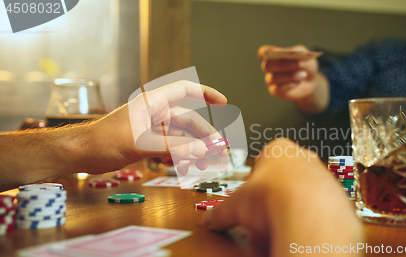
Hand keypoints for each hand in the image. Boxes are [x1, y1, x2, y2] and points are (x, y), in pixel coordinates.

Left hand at [86, 80, 227, 175]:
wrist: (80, 154)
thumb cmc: (103, 141)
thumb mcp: (141, 144)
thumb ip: (174, 147)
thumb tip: (203, 151)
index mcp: (153, 102)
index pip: (185, 90)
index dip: (206, 93)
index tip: (223, 103)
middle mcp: (155, 112)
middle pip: (189, 120)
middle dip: (205, 135)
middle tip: (219, 151)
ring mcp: (152, 128)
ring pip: (182, 136)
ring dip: (194, 149)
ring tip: (206, 164)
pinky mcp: (148, 141)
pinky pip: (172, 146)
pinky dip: (181, 155)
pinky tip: (188, 166)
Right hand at [203, 139, 362, 256]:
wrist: (309, 214)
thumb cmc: (275, 197)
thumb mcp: (237, 204)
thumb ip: (222, 211)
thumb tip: (211, 220)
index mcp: (279, 148)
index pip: (263, 159)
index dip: (255, 179)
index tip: (250, 194)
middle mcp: (305, 157)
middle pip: (285, 175)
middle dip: (274, 193)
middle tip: (262, 213)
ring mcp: (323, 175)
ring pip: (304, 191)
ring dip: (292, 206)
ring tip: (280, 223)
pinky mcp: (337, 196)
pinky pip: (320, 207)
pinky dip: (309, 217)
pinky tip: (298, 228)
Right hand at [258, 45, 320, 102]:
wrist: (310, 83)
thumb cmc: (305, 66)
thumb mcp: (306, 56)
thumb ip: (299, 53)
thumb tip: (292, 54)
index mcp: (274, 55)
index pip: (263, 52)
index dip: (264, 52)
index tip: (270, 52)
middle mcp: (269, 67)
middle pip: (267, 66)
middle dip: (282, 65)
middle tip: (297, 65)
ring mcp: (271, 79)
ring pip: (273, 78)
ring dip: (289, 76)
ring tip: (304, 75)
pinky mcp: (275, 90)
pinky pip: (276, 89)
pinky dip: (288, 86)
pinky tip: (297, 83)